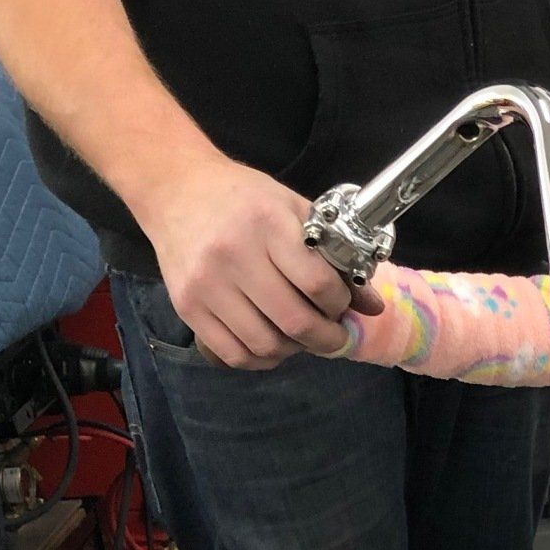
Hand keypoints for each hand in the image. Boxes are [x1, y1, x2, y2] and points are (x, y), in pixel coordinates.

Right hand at [132, 151, 377, 369]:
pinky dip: (260, 359)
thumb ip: (335, 255)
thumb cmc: (243, 199)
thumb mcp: (294, 210)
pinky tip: (271, 343)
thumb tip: (372, 305)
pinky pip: (232, 354)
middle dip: (326, 338)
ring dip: (293, 350)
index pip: (318, 284)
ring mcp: (206, 284)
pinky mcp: (187, 306)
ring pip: (264, 344)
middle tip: (334, 336)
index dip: (340, 304)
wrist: (176, 190)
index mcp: (267, 224)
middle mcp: (233, 255)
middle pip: (294, 321)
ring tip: (300, 337)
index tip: (342, 305)